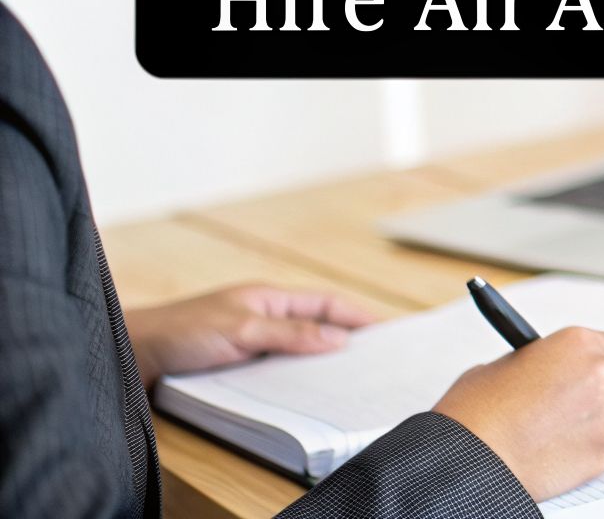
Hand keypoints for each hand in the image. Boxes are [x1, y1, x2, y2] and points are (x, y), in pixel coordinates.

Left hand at [125, 284, 379, 385]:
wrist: (133, 354)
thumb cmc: (181, 332)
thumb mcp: (242, 329)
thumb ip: (290, 333)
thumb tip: (337, 338)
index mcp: (269, 297)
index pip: (325, 302)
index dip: (357, 314)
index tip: (387, 329)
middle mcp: (263, 315)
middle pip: (316, 323)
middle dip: (347, 336)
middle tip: (376, 357)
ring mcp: (250, 338)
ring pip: (298, 346)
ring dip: (321, 358)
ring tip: (348, 378)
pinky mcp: (237, 361)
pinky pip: (278, 365)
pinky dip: (297, 374)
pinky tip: (305, 391)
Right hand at [433, 326, 603, 501]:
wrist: (472, 459)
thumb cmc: (479, 412)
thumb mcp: (506, 363)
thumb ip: (545, 362)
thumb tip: (555, 371)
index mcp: (578, 344)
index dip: (599, 362)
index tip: (588, 373)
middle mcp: (600, 374)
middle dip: (596, 393)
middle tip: (568, 406)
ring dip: (595, 421)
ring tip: (557, 431)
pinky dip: (589, 448)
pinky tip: (558, 450)